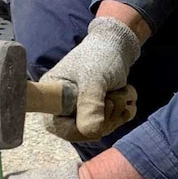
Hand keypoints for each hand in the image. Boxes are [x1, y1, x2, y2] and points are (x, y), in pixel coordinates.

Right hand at [43, 15, 139, 140]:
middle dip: (106, 115)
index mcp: (51, 98)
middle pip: (84, 132)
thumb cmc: (99, 56)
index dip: (80, 127)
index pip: (58, 128)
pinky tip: (126, 95)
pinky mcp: (98, 113)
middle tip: (114, 95)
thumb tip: (91, 133)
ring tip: (121, 90)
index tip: (99, 108)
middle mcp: (63, 108)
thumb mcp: (94, 77)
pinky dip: (125, 111)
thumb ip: (90, 103)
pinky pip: (114, 124)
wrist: (117, 45)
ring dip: (119, 110)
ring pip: (102, 129)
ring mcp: (81, 112)